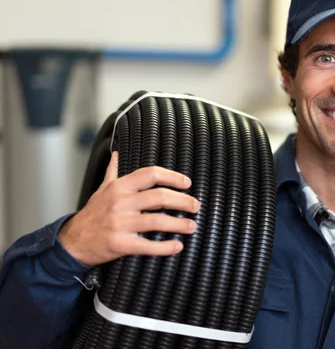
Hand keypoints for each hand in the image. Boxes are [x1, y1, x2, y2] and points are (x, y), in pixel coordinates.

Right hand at [58, 151, 199, 266]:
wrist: (72, 241)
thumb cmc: (92, 214)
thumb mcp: (101, 190)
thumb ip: (113, 172)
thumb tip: (117, 154)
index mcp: (119, 187)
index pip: (151, 175)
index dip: (172, 177)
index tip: (187, 183)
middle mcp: (120, 203)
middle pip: (159, 197)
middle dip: (182, 201)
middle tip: (195, 206)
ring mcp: (120, 223)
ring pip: (157, 221)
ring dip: (179, 224)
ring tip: (191, 226)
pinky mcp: (120, 244)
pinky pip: (147, 246)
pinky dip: (165, 247)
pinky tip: (177, 246)